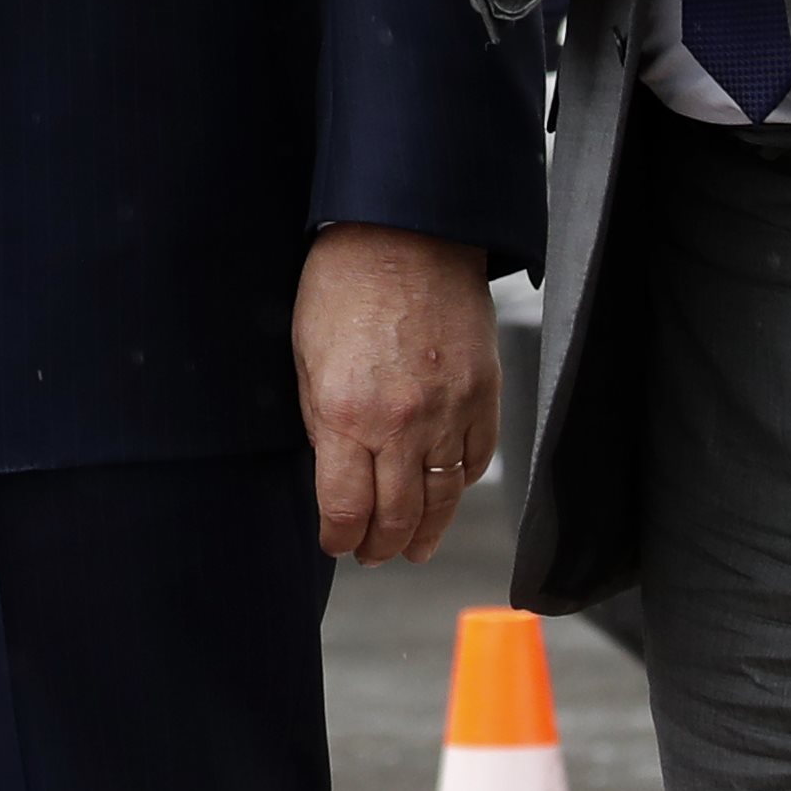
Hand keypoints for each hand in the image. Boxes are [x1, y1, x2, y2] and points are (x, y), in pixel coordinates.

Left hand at [296, 224, 499, 564]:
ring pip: (443, 500)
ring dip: (427, 533)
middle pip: (398, 516)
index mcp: (348, 414)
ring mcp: (451, 413)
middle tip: (372, 555)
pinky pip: (476, 462)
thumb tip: (333, 474)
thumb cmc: (341, 286)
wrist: (406, 235)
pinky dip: (459, 486)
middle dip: (381, 546)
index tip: (335, 544)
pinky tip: (444, 497)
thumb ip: (322, 422)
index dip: (339, 538)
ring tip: (413, 549)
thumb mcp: (305, 356)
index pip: (345, 509)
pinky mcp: (485, 397)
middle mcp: (403, 424)